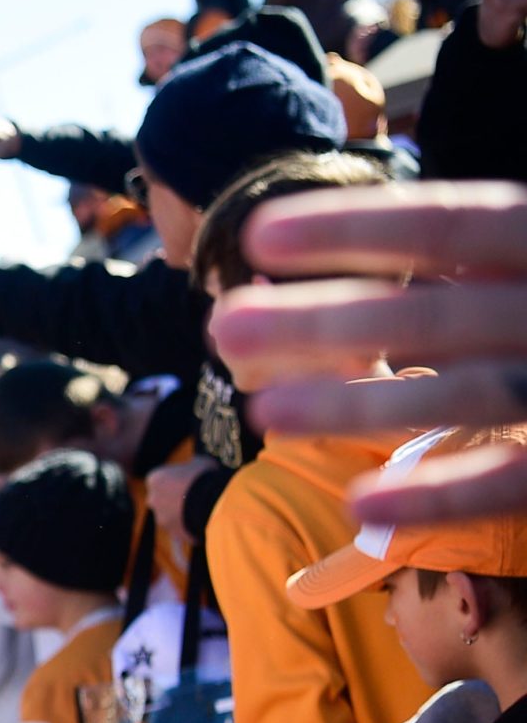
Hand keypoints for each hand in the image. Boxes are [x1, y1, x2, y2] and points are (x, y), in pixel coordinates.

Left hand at [144, 457, 214, 557]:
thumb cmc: (205, 476)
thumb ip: (192, 465)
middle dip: (174, 498)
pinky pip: (179, 537)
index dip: (175, 479)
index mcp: (154, 479)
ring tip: (204, 509)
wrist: (214, 501)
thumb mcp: (201, 462)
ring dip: (183, 515)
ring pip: (171, 517)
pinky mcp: (174, 534)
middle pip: (162, 499)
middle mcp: (153, 500)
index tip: (188, 479)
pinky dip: (185, 541)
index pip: (159, 479)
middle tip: (194, 496)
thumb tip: (196, 464)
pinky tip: (191, 548)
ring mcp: (162, 519)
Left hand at [210, 185, 526, 515]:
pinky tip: (362, 501)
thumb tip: (338, 281)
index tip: (260, 235)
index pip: (454, 220)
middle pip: (439, 312)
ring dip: (362, 405)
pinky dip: (442, 492)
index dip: (358, 226)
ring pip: (471, 392)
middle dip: (327, 321)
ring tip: (264, 415)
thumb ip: (470, 263)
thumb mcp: (521, 275)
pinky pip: (516, 477)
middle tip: (224, 328)